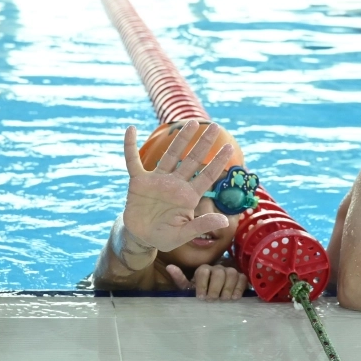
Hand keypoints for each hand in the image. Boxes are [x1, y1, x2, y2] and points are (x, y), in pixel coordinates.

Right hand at [119, 122, 232, 253]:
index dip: (218, 162)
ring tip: (192, 122)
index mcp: (188, 196)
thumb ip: (201, 225)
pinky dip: (130, 146)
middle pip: (192, 160)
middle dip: (203, 144)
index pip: (206, 176)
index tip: (229, 148)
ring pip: (170, 155)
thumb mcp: (183, 234)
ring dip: (181, 139)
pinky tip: (131, 129)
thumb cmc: (164, 236)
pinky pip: (133, 161)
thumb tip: (224, 221)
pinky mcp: (139, 182)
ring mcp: (157, 180)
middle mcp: (175, 184)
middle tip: (215, 127)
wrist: (141, 238)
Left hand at [166, 263, 247, 299]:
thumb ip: (180, 279)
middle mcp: (217, 268)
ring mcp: (229, 272)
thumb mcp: (188, 289)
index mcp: (203, 270)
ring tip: (224, 299)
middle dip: (215, 287)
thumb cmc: (200, 293)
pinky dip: (239, 287)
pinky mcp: (241, 278)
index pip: (203, 271)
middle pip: (218, 272)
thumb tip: (169, 267)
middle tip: (213, 299)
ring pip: (231, 273)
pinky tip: (235, 298)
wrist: (215, 299)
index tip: (201, 297)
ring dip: (228, 287)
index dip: (202, 284)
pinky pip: (242, 278)